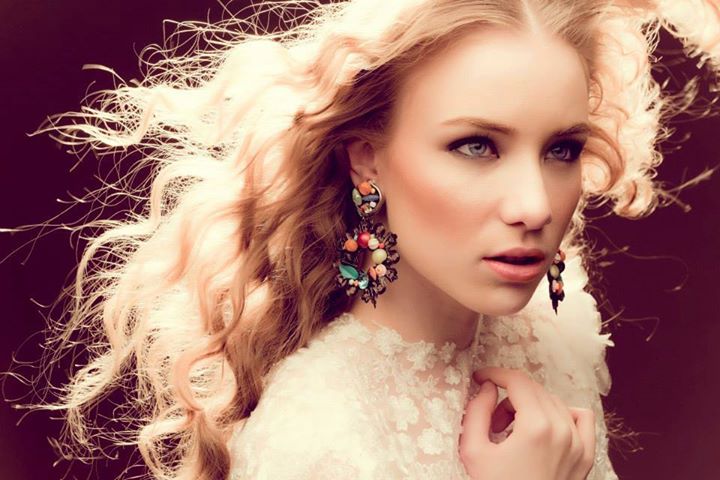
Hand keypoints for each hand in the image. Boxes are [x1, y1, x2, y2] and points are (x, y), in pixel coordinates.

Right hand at [458, 366, 595, 479]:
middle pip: (533, 390)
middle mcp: (563, 431)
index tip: (481, 378)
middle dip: (508, 396)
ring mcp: (578, 444)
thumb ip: (477, 411)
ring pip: (553, 401)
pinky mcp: (585, 457)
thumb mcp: (473, 451)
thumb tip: (488, 388)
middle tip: (492, 420)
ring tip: (513, 431)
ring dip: (530, 406)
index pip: (517, 381)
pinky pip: (581, 417)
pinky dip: (563, 414)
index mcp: (537, 427)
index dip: (495, 373)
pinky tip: (544, 428)